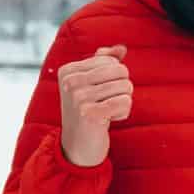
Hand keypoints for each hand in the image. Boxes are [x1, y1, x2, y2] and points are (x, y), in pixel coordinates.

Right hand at [57, 44, 131, 166]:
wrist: (77, 145)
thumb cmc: (87, 111)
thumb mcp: (92, 84)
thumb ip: (105, 62)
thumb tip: (121, 48)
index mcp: (68, 70)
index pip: (110, 60)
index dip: (114, 77)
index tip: (98, 93)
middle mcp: (70, 82)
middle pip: (120, 71)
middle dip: (122, 88)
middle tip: (106, 102)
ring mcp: (78, 98)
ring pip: (125, 86)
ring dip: (122, 101)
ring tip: (106, 112)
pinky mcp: (90, 114)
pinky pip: (125, 102)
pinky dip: (123, 113)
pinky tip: (110, 120)